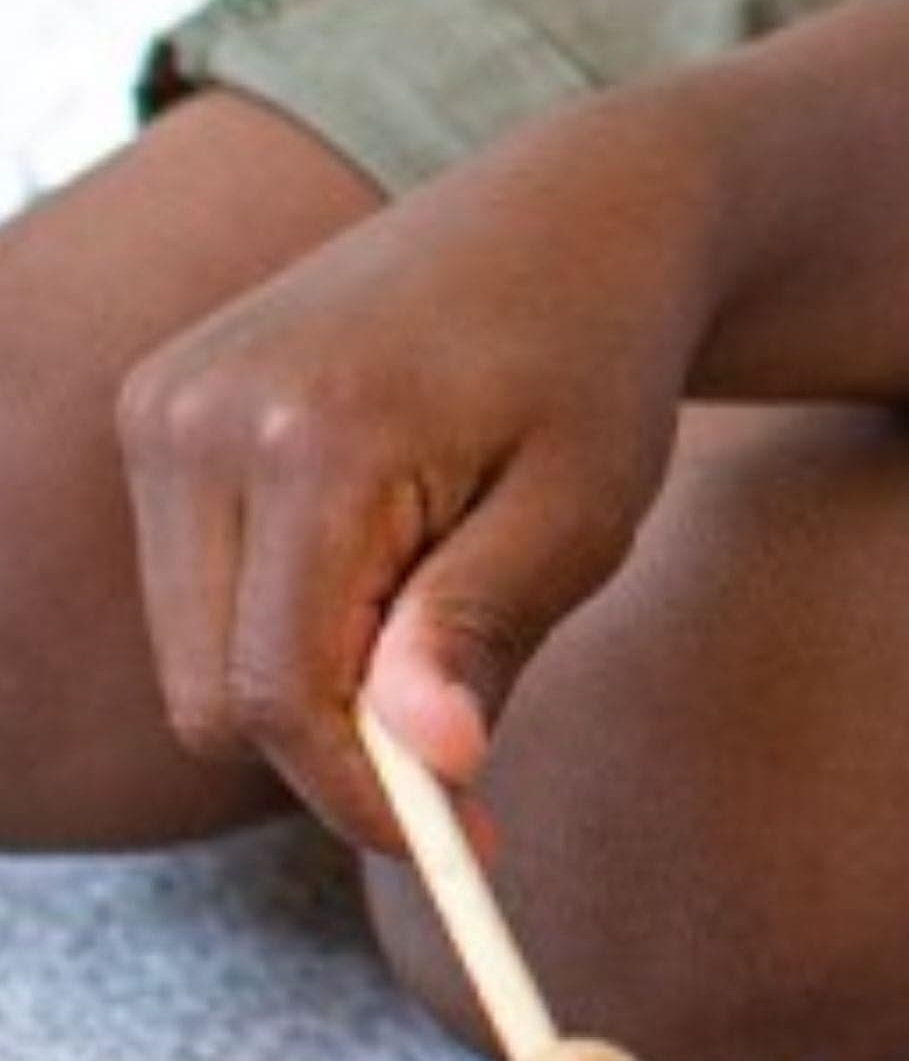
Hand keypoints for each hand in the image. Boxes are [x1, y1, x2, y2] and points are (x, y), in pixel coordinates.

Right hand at [109, 119, 710, 852]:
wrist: (569, 215)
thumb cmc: (600, 365)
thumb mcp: (585, 505)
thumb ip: (486, 630)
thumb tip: (423, 764)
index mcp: (310, 438)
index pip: (280, 696)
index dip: (365, 799)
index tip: (467, 846)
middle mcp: (200, 414)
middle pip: (215, 696)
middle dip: (340, 743)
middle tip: (471, 727)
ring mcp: (162, 403)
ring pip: (194, 656)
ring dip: (313, 674)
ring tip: (444, 585)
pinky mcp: (157, 405)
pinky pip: (193, 587)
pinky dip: (283, 612)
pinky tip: (389, 541)